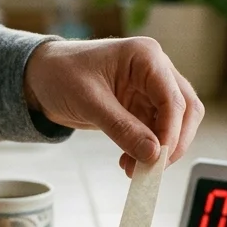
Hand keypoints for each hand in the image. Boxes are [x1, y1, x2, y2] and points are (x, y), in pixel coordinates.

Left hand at [24, 37, 204, 174]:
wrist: (42, 76)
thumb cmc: (61, 74)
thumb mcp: (89, 102)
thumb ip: (122, 128)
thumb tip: (152, 154)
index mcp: (146, 56)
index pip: (173, 98)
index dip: (171, 132)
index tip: (158, 159)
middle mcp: (155, 69)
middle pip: (185, 109)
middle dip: (174, 142)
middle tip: (155, 168)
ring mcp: (150, 88)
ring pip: (175, 123)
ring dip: (159, 149)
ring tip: (136, 169)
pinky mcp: (142, 105)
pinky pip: (156, 131)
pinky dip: (147, 149)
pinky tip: (129, 162)